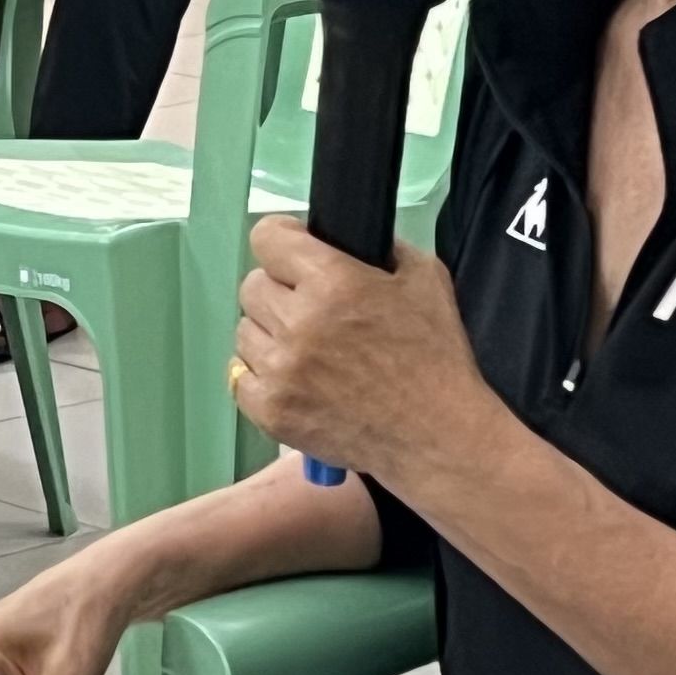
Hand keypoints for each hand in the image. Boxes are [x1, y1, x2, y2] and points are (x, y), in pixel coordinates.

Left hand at [231, 217, 495, 486]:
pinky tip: (293, 379)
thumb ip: (381, 250)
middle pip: (252, 286)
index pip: (267, 238)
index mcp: (333, 282)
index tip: (293, 253)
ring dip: (270, 335)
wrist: (436, 436)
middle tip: (310, 310)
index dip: (282, 241)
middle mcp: (298, 322)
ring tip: (306, 351)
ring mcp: (280, 370)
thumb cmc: (436, 356)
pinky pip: (239, 377)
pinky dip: (262, 376)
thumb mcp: (425, 279)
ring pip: (244, 331)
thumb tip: (343, 241)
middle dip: (279, 292)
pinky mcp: (271, 410)